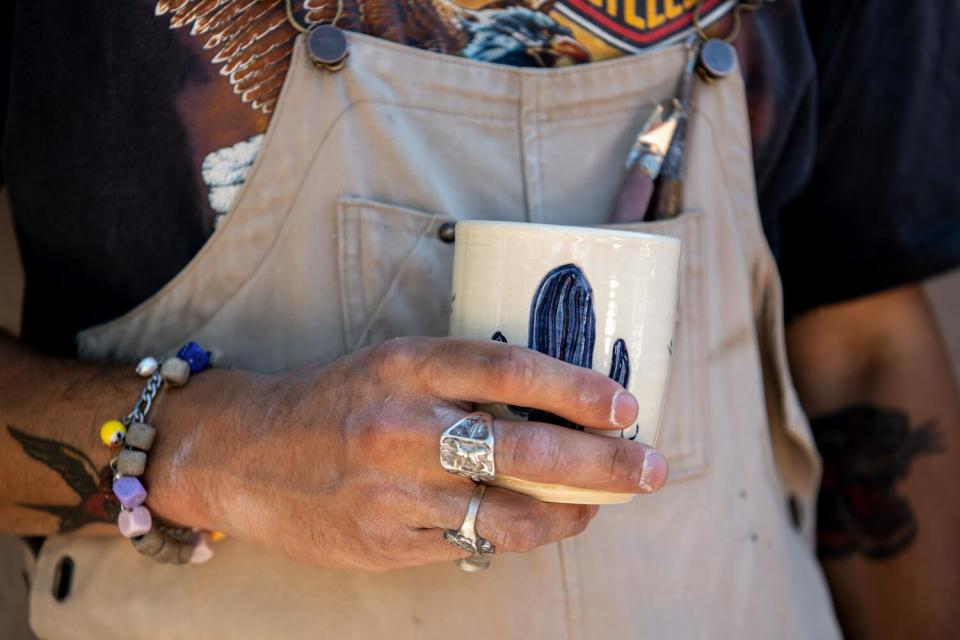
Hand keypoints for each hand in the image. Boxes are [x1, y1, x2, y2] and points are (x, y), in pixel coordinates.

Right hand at [149, 337, 668, 571]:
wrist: (245, 455)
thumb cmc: (334, 400)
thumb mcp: (393, 363)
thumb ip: (464, 380)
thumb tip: (555, 406)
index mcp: (405, 365)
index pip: (508, 370)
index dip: (577, 388)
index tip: (626, 404)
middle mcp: (401, 426)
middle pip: (522, 449)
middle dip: (602, 463)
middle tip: (652, 467)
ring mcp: (393, 492)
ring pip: (508, 512)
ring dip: (572, 511)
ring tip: (604, 503)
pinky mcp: (386, 544)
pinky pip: (472, 544)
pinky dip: (518, 534)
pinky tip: (543, 523)